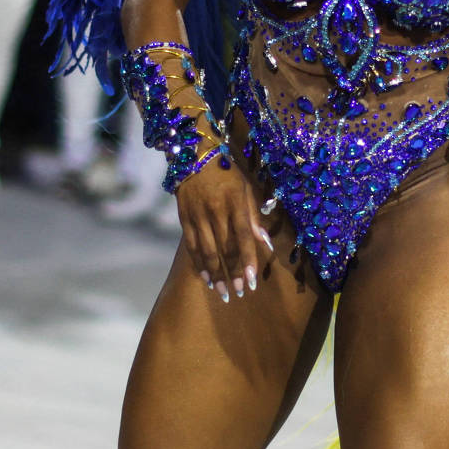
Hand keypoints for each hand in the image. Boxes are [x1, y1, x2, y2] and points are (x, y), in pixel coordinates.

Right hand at [174, 160, 270, 302]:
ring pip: (207, 251)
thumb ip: (253, 216)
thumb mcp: (245, 188)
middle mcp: (215, 211)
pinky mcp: (184, 219)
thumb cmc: (226, 173)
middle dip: (233, 273)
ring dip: (216, 274)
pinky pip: (192, 246)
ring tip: (222, 292)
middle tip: (240, 292)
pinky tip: (206, 277)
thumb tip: (264, 242)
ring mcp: (197, 216)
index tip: (252, 280)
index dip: (247, 259)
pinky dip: (198, 264)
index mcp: (234, 202)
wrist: (193, 156)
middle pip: (225, 248)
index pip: (242, 236)